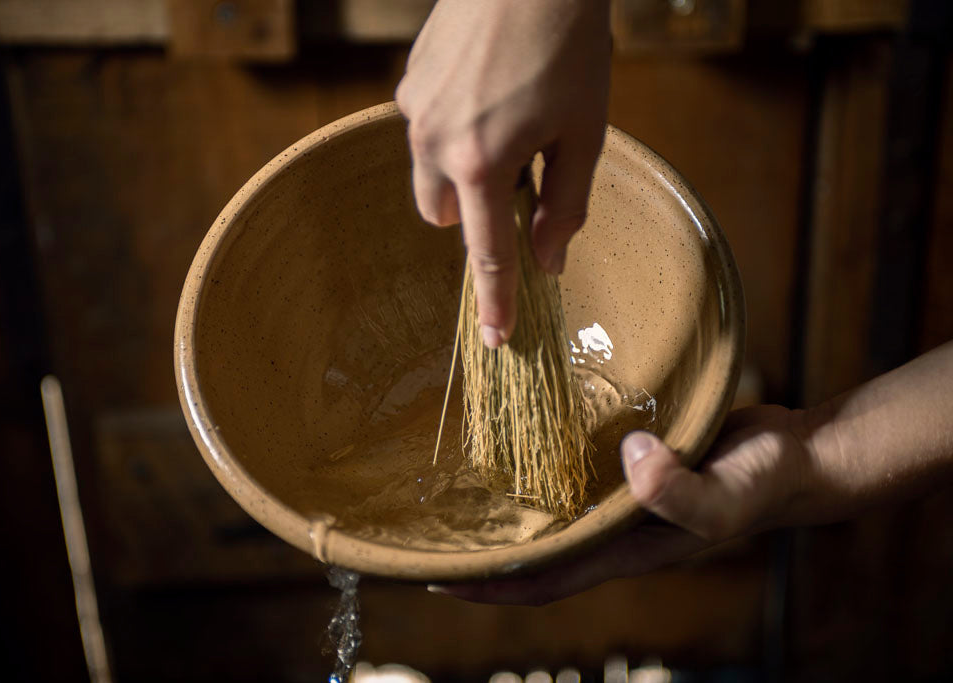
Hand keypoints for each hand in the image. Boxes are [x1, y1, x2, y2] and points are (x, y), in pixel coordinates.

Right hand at [396, 0, 610, 346]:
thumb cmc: (569, 43)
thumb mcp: (585, 130)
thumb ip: (566, 203)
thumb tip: (549, 261)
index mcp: (481, 162)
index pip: (487, 254)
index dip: (495, 301)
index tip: (495, 340)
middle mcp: (433, 143)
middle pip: (442, 218)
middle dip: (474, 216)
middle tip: (519, 180)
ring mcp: (414, 110)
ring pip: (429, 175)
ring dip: (461, 174)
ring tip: (505, 126)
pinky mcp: (409, 82)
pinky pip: (425, 131)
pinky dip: (452, 133)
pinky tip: (488, 92)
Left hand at [429, 405, 810, 604]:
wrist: (793, 456)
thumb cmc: (761, 481)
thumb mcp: (726, 492)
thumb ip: (677, 489)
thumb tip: (628, 460)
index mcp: (626, 549)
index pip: (543, 580)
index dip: (489, 586)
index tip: (435, 578)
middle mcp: (613, 530)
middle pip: (534, 555)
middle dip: (483, 554)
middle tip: (429, 534)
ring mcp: (618, 500)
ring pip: (550, 516)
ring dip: (506, 514)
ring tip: (455, 493)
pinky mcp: (627, 466)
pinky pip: (572, 476)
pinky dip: (540, 473)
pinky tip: (517, 445)